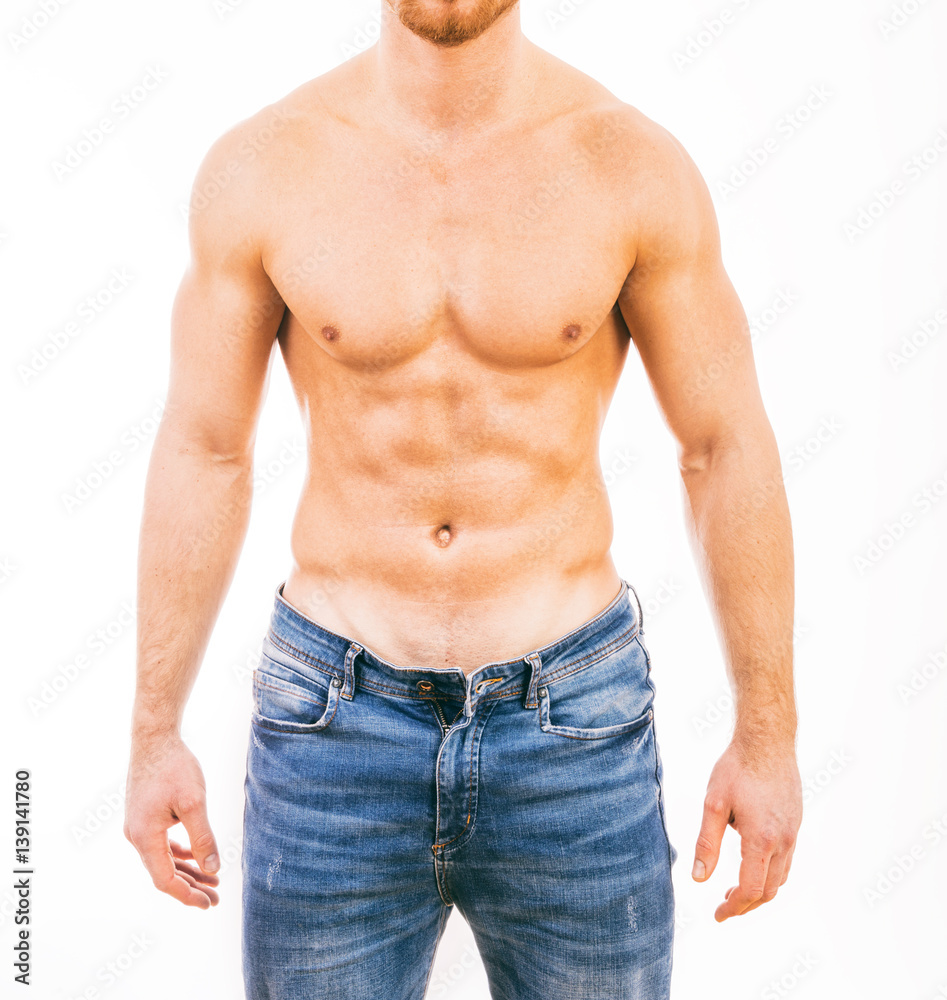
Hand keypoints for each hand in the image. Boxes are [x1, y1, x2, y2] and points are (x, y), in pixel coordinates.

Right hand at [123, 730, 220, 908]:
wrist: (154, 739)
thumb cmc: (174, 767)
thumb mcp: (194, 803)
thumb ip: (203, 838)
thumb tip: (213, 869)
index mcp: (145, 837)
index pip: (165, 880)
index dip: (188, 895)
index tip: (209, 902)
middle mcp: (136, 836)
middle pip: (164, 873)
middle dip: (191, 887)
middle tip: (216, 898)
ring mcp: (138, 827)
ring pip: (164, 859)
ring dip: (187, 871)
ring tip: (213, 881)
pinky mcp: (145, 817)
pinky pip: (162, 845)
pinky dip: (180, 854)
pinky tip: (197, 858)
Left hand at [692, 740, 801, 921]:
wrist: (767, 739)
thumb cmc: (737, 768)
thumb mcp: (713, 804)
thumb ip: (707, 844)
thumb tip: (698, 879)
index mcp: (761, 840)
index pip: (751, 889)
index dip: (734, 907)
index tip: (718, 915)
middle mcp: (783, 841)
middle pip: (769, 890)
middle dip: (746, 904)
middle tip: (723, 906)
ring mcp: (793, 832)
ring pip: (781, 876)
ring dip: (760, 890)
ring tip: (735, 889)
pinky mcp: (796, 822)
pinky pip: (787, 859)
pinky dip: (770, 872)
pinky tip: (752, 863)